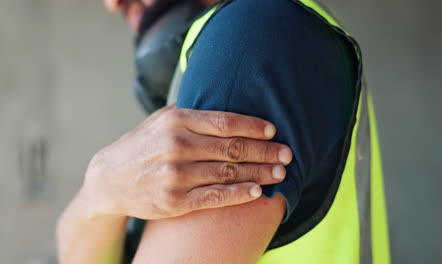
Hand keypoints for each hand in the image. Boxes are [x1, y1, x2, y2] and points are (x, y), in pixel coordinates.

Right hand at [81, 104, 292, 219]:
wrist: (108, 180)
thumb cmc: (141, 145)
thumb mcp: (160, 118)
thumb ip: (189, 108)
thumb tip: (222, 91)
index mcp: (177, 121)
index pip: (226, 122)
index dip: (254, 126)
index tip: (273, 131)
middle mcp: (177, 146)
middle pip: (233, 148)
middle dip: (265, 152)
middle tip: (287, 154)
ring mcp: (176, 175)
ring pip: (229, 173)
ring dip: (260, 173)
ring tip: (281, 173)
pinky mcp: (175, 201)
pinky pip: (215, 197)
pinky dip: (239, 194)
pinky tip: (257, 191)